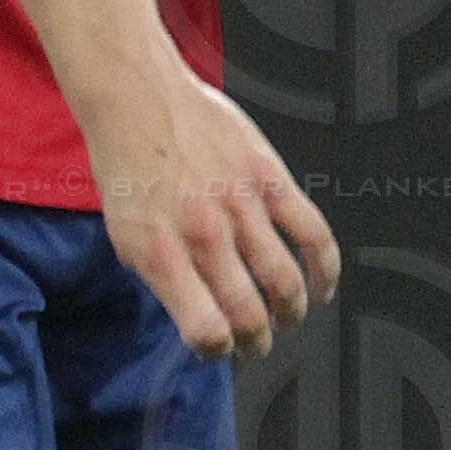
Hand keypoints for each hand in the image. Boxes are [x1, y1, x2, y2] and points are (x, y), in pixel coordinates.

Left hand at [81, 68, 336, 362]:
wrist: (135, 99)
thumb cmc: (126, 167)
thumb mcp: (125, 232)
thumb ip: (161, 275)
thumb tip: (199, 316)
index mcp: (160, 253)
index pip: (205, 329)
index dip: (217, 350)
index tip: (219, 347)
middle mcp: (202, 233)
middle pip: (249, 313)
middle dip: (257, 341)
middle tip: (257, 343)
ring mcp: (240, 205)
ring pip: (285, 281)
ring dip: (290, 312)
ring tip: (285, 318)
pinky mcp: (269, 177)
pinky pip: (313, 233)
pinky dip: (325, 269)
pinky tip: (322, 285)